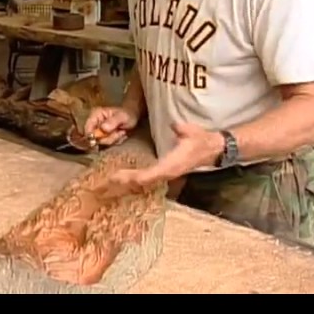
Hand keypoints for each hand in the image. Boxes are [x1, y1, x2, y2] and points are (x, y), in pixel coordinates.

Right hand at [84, 106, 138, 145]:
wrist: (133, 118)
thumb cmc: (127, 114)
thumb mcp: (122, 117)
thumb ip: (112, 121)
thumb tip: (103, 128)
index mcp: (95, 114)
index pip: (87, 129)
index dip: (93, 136)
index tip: (105, 137)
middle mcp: (95, 122)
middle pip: (94, 138)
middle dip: (108, 138)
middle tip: (119, 132)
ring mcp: (99, 130)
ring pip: (101, 142)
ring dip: (113, 140)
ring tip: (121, 132)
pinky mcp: (103, 136)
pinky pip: (107, 144)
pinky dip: (115, 141)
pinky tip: (120, 135)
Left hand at [96, 123, 224, 197]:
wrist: (212, 150)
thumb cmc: (201, 140)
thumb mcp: (192, 133)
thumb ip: (182, 130)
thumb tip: (175, 125)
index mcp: (169, 166)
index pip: (147, 175)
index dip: (130, 178)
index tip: (115, 178)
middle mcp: (165, 173)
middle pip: (139, 184)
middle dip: (120, 185)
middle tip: (101, 187)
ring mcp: (164, 175)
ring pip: (141, 184)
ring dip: (124, 186)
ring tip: (106, 187)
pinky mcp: (164, 173)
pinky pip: (145, 180)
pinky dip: (132, 182)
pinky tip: (121, 182)